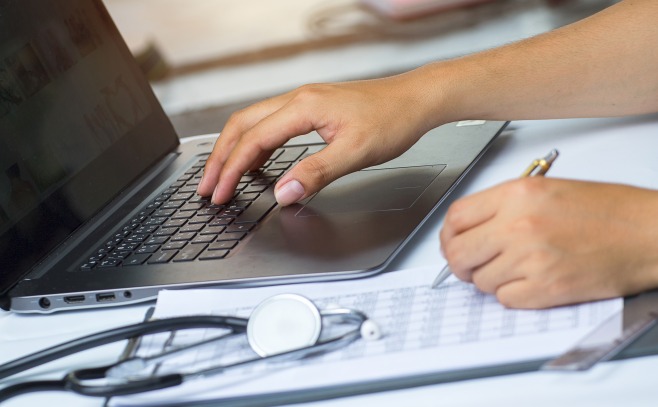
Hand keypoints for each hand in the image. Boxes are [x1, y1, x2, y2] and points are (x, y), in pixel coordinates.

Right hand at [197, 70, 444, 205]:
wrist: (415, 100)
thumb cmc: (392, 121)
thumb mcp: (356, 153)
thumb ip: (316, 173)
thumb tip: (283, 193)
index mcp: (304, 107)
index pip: (254, 139)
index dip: (232, 169)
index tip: (219, 193)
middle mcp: (298, 99)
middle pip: (242, 125)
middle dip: (220, 157)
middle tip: (207, 186)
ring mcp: (304, 102)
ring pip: (254, 123)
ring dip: (235, 150)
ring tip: (223, 176)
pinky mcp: (312, 109)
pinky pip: (271, 125)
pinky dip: (256, 145)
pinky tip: (257, 163)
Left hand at [439, 177, 657, 308]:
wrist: (647, 233)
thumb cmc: (606, 211)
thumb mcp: (547, 189)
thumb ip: (503, 206)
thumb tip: (471, 229)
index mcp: (517, 194)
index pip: (456, 217)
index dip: (449, 235)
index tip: (454, 242)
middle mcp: (518, 224)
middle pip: (458, 252)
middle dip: (459, 262)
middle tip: (471, 264)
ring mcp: (530, 258)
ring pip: (480, 280)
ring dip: (491, 278)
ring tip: (517, 268)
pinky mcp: (545, 288)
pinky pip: (505, 298)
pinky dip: (513, 294)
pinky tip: (532, 280)